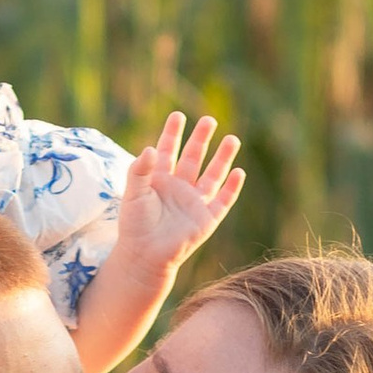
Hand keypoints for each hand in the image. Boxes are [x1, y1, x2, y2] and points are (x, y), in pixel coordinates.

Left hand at [110, 111, 243, 273]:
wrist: (145, 256)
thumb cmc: (135, 225)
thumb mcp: (133, 193)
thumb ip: (139, 170)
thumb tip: (150, 148)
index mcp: (160, 179)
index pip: (169, 150)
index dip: (173, 133)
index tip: (178, 116)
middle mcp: (180, 188)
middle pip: (194, 157)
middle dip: (201, 138)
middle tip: (209, 120)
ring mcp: (195, 203)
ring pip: (212, 175)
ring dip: (223, 158)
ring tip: (233, 138)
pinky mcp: (207, 219)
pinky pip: (223, 200)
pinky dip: (232, 187)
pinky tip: (239, 172)